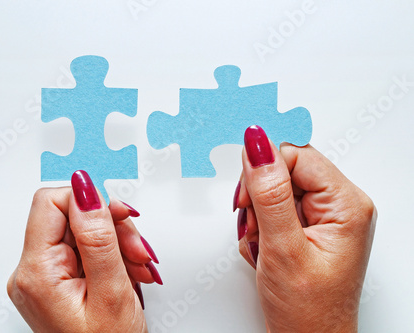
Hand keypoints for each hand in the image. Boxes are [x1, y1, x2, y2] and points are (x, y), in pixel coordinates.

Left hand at [7, 170, 161, 332]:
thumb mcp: (112, 290)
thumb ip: (98, 235)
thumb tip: (84, 187)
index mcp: (37, 272)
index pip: (51, 202)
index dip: (89, 201)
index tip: (118, 214)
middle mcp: (33, 273)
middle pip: (72, 217)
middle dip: (112, 227)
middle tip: (136, 250)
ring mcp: (46, 277)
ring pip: (84, 232)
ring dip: (118, 243)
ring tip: (138, 268)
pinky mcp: (59, 281)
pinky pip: (87, 251)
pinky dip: (113, 256)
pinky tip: (130, 273)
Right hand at [234, 126, 375, 331]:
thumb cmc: (309, 310)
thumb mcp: (283, 248)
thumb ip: (269, 193)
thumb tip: (258, 144)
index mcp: (346, 204)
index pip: (297, 155)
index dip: (265, 171)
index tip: (246, 197)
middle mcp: (339, 205)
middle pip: (285, 169)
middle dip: (259, 197)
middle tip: (256, 226)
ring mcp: (323, 216)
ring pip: (274, 188)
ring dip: (257, 214)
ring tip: (261, 243)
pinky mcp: (308, 226)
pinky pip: (274, 207)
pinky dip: (260, 225)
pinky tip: (264, 248)